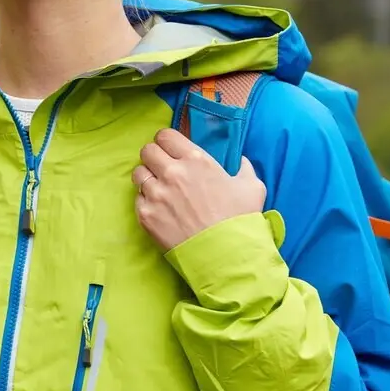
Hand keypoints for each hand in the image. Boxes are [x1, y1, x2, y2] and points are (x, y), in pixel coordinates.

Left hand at [132, 128, 266, 251]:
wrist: (225, 255)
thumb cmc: (239, 220)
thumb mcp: (252, 188)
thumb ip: (244, 168)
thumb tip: (241, 160)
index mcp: (195, 160)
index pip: (165, 136)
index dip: (166, 141)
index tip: (169, 149)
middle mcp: (171, 172)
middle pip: (147, 151)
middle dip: (154, 156)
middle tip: (162, 167)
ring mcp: (156, 193)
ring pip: (138, 173)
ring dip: (147, 177)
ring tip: (158, 188)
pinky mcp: (145, 214)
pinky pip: (137, 198)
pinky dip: (145, 200)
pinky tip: (159, 208)